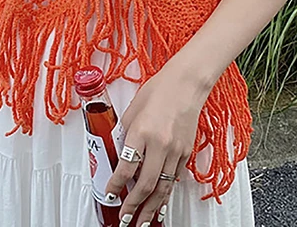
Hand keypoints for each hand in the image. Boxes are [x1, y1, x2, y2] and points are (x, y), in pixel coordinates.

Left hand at [103, 65, 205, 225]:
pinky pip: (174, 179)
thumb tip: (118, 152)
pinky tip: (160, 205)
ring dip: (151, 208)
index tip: (110, 195)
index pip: (126, 167)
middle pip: (145, 184)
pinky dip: (166, 194)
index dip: (116, 185)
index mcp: (142, 131)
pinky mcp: (186, 152)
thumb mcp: (132, 110)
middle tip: (125, 218)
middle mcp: (160, 143)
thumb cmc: (159, 90)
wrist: (186, 83)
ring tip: (142, 222)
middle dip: (134, 205)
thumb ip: (125, 133)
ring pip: (163, 187)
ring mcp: (175, 150)